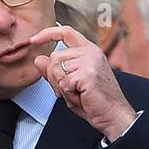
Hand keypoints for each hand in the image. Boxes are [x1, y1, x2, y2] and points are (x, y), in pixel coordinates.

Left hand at [30, 25, 136, 139]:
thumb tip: (38, 59)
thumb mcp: (69, 84)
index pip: (66, 32)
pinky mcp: (88, 73)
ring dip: (61, 87)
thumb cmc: (95, 102)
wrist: (113, 115)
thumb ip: (54, 71)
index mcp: (88, 51)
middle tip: (68, 91)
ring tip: (77, 94)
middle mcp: (91, 52)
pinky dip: (68, 95)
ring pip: (56, 69)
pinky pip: (64, 83)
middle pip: (55, 56)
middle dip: (54, 77)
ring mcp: (90, 61)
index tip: (34, 40)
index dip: (48, 34)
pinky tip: (81, 97)